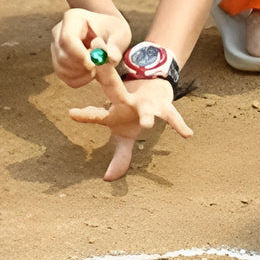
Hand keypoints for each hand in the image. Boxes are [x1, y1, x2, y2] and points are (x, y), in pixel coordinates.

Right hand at [51, 8, 131, 87]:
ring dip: (80, 74)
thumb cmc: (112, 30)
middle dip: (81, 67)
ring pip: (61, 67)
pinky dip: (78, 79)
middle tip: (97, 68)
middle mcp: (59, 31)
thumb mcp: (120, 34)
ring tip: (96, 68)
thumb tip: (110, 58)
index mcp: (73, 18)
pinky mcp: (57, 59)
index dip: (78, 54)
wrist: (106, 33)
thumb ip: (116, 47)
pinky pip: (63, 75)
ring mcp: (56, 46)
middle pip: (62, 55)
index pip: (67, 38)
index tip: (93, 65)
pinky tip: (90, 73)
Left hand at [68, 64, 192, 180]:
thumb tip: (108, 179)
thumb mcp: (125, 135)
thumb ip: (119, 156)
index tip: (72, 113)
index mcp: (114, 111)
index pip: (98, 114)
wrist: (155, 87)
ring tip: (148, 124)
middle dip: (110, 86)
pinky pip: (172, 117)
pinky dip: (179, 126)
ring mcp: (146, 104)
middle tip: (102, 79)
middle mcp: (127, 103)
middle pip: (117, 94)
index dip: (86, 114)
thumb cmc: (133, 115)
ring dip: (147, 116)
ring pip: (146, 110)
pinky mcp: (163, 106)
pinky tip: (187, 135)